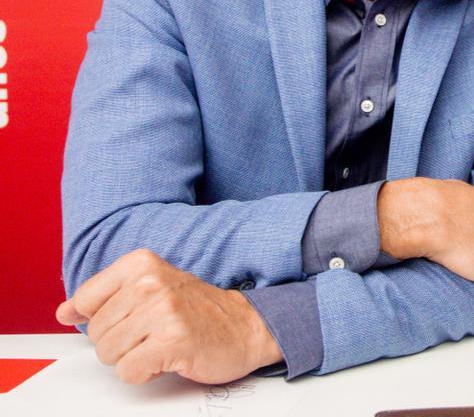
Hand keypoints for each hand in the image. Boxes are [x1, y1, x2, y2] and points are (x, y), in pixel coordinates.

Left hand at [55, 249, 281, 384]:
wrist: (246, 326)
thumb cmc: (197, 311)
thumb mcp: (150, 289)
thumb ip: (104, 298)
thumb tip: (63, 312)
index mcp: (141, 264)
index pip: (85, 299)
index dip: (103, 318)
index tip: (131, 317)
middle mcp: (151, 282)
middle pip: (95, 332)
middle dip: (120, 342)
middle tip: (154, 332)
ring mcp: (163, 311)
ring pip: (108, 354)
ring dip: (133, 358)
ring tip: (161, 344)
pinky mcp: (172, 341)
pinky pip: (128, 371)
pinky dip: (144, 373)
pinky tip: (167, 358)